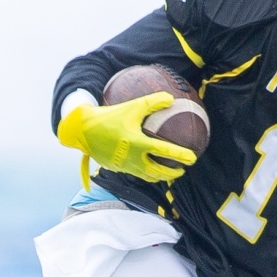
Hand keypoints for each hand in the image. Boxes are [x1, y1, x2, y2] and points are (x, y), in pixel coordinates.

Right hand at [57, 94, 196, 183]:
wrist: (83, 129)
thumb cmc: (108, 116)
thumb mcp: (131, 106)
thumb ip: (153, 102)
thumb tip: (171, 99)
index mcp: (137, 143)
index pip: (164, 151)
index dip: (180, 155)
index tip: (193, 158)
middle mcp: (132, 158)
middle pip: (158, 171)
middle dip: (173, 173)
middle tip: (184, 170)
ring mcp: (124, 166)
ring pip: (148, 176)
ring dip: (161, 177)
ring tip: (169, 174)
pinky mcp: (117, 168)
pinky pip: (136, 174)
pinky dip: (147, 175)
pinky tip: (151, 170)